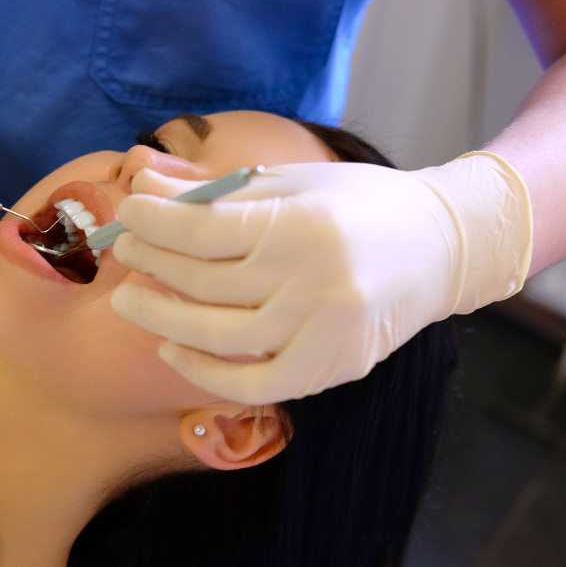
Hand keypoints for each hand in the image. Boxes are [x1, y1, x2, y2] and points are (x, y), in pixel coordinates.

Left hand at [109, 154, 532, 404]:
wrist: (441, 246)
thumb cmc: (358, 203)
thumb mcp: (290, 182)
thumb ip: (216, 191)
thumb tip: (144, 187)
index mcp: (303, 223)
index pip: (205, 229)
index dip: (154, 223)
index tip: (127, 214)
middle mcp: (315, 279)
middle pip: (206, 281)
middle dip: (152, 264)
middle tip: (123, 252)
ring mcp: (326, 330)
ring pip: (221, 336)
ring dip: (162, 320)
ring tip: (128, 300)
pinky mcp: (334, 367)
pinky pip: (256, 384)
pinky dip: (206, 373)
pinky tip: (172, 349)